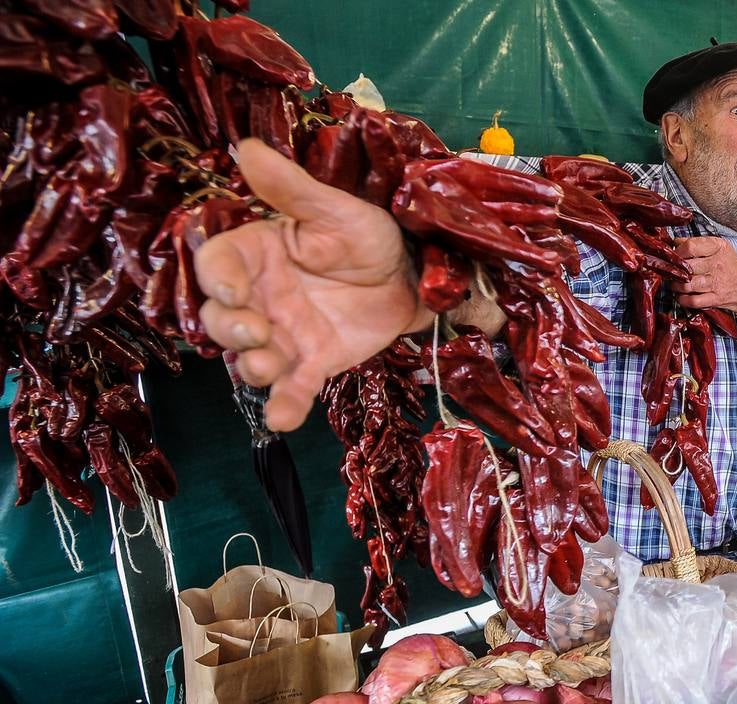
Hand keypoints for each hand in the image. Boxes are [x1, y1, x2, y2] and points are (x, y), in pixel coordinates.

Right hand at [195, 138, 423, 431]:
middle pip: (223, 319)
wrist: (414, 277)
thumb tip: (246, 147)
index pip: (220, 265)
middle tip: (256, 331)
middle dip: (232, 329)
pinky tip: (284, 418)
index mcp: (258, 253)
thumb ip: (291, 189)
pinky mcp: (312, 365)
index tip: (228, 288)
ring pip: (251, 358)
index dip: (217, 279)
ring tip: (270, 368)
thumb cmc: (369, 236)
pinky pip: (292, 390)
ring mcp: (284, 336)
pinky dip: (285, 407)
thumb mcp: (335, 210)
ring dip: (254, 367)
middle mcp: (261, 298)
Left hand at [671, 236, 736, 325]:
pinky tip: (682, 296)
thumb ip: (698, 244)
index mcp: (718, 247)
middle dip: (674, 271)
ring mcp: (717, 282)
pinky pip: (693, 301)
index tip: (673, 256)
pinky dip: (683, 300)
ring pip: (687, 284)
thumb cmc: (734, 267)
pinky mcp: (717, 299)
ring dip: (676, 286)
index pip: (691, 246)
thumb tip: (675, 242)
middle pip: (686, 266)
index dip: (677, 252)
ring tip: (675, 284)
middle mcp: (718, 264)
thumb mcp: (721, 249)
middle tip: (670, 272)